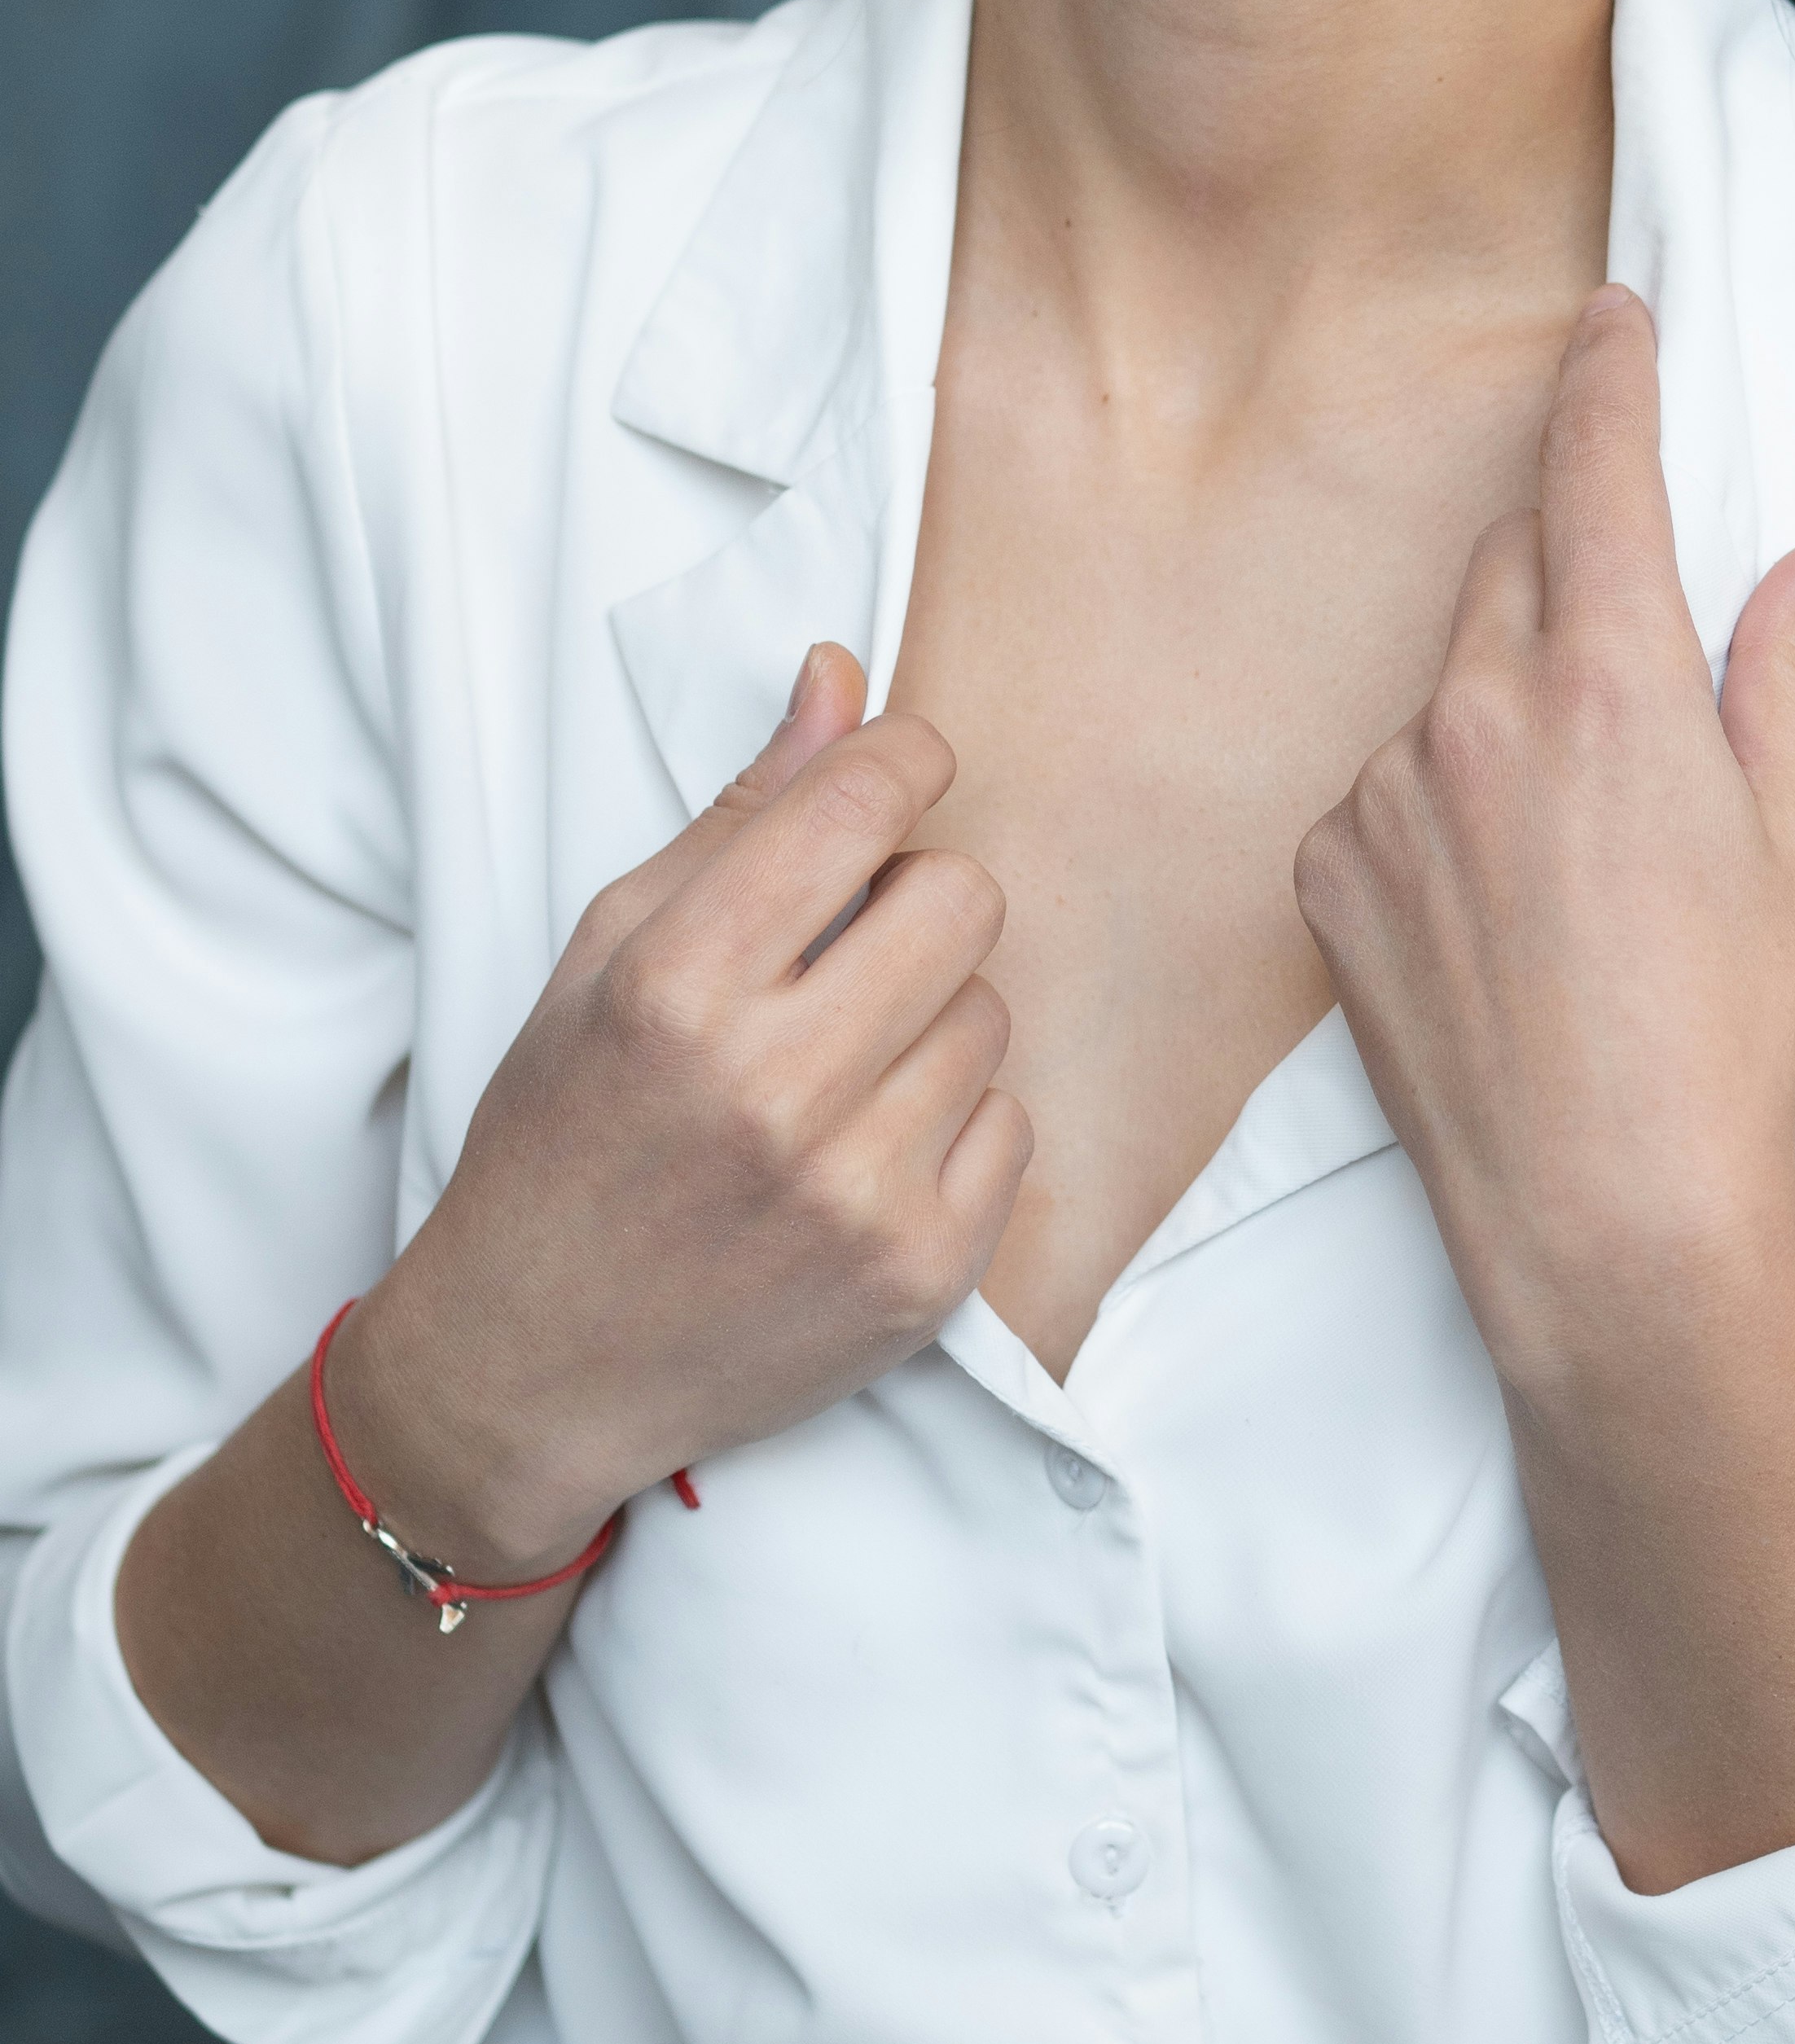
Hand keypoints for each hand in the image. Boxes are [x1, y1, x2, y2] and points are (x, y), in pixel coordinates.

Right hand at [328, 649, 1029, 1573]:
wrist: (533, 1365)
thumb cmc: (564, 1139)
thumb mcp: (608, 954)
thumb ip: (741, 814)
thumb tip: (842, 678)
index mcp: (680, 988)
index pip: (861, 804)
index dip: (902, 760)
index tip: (898, 771)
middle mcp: (774, 1090)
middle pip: (963, 897)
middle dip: (920, 896)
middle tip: (856, 942)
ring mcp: (858, 1193)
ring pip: (993, 1010)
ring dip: (932, 1018)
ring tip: (841, 1065)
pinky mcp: (922, 1275)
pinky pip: (1013, 1124)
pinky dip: (954, 1123)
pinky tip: (867, 1147)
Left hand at [1294, 287, 1794, 1399]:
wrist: (1606, 1214)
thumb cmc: (1727, 1031)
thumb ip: (1788, 672)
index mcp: (1614, 679)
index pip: (1596, 466)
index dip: (1604, 375)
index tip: (1606, 317)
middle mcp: (1480, 707)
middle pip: (1517, 560)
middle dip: (1574, 559)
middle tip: (1638, 637)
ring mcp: (1387, 790)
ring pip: (1452, 682)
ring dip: (1511, 706)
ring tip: (1584, 851)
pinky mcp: (1326, 874)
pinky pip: (1387, 786)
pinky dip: (1442, 804)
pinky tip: (1505, 908)